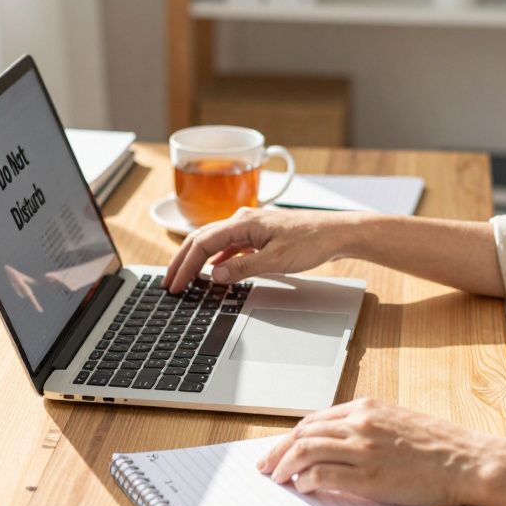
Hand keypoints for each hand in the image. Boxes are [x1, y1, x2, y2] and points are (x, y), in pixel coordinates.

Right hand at [164, 207, 364, 292]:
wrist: (337, 232)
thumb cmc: (311, 241)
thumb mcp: (276, 261)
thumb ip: (243, 268)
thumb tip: (215, 276)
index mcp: (242, 222)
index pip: (202, 243)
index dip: (185, 266)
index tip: (175, 284)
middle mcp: (242, 220)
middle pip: (201, 240)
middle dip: (182, 262)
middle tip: (168, 283)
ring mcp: (249, 227)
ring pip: (213, 242)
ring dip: (197, 260)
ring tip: (184, 278)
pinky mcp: (258, 235)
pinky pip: (228, 246)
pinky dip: (216, 259)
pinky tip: (214, 271)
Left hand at [256, 397, 496, 505]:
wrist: (469, 461)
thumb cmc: (440, 446)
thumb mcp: (398, 422)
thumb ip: (367, 427)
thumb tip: (336, 443)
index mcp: (366, 407)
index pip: (314, 420)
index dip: (291, 436)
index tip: (278, 450)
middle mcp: (361, 424)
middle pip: (303, 434)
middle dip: (278, 451)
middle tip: (266, 467)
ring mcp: (364, 450)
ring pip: (306, 452)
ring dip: (286, 467)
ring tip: (279, 480)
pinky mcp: (370, 477)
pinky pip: (324, 476)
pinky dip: (307, 482)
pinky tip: (304, 489)